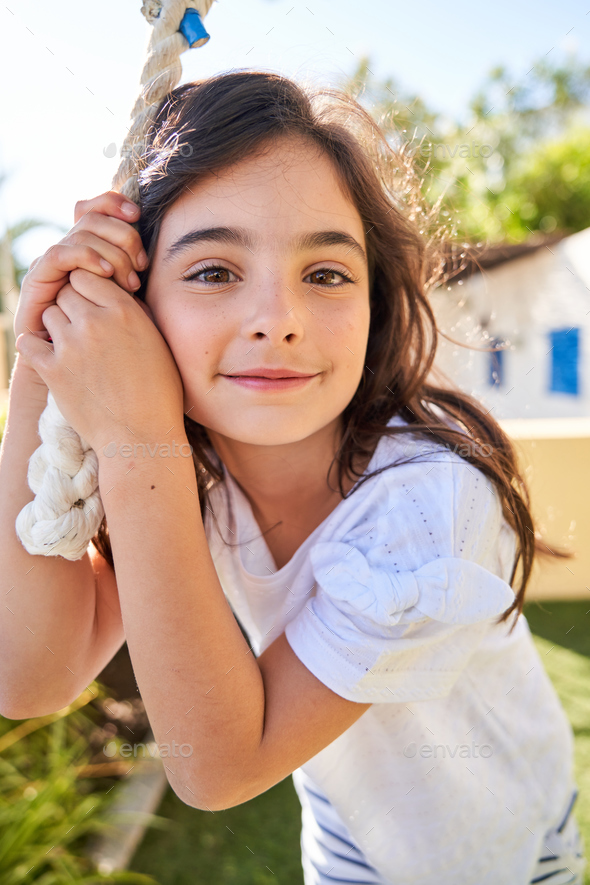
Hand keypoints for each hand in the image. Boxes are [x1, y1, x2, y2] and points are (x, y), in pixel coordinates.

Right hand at [13, 191, 148, 388]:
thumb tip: (187, 262)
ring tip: (127, 277)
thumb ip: (151, 283)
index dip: (121, 208)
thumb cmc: (123, 354)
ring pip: (80, 231)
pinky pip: (59, 253)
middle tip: (141, 264)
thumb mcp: (141, 313)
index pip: (103, 210)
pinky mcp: (39, 281)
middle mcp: (74, 255)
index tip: (146, 222)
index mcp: (97, 255)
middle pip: (94, 218)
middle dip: (122, 235)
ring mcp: (56, 266)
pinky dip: (85, 257)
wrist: (88, 385)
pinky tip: (107, 273)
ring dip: (108, 248)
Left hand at [14, 267, 184, 454]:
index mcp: (126, 311)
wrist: (141, 436)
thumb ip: (136, 312)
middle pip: (66, 292)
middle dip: (73, 306)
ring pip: (49, 314)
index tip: (94, 306)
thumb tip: (118, 290)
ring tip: (71, 346)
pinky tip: (47, 355)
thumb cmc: (158, 392)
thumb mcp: (158, 342)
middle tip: (82, 328)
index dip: (89, 289)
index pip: (89, 276)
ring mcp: (72, 346)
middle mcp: (96, 322)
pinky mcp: (53, 370)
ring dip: (57, 326)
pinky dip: (35, 346)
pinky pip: (29, 342)